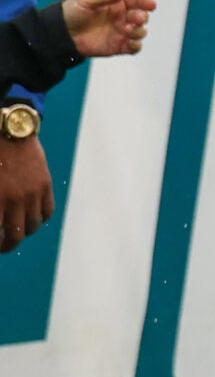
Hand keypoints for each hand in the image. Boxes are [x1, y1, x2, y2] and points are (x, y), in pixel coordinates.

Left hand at [0, 135, 52, 252]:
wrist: (9, 131)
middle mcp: (15, 199)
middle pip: (16, 236)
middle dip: (7, 245)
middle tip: (3, 246)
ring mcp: (33, 192)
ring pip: (33, 225)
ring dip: (24, 232)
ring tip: (16, 231)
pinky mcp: (45, 184)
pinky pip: (47, 211)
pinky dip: (40, 218)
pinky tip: (31, 216)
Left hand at [60, 0, 154, 57]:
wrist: (60, 34)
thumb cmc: (72, 13)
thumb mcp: (86, 0)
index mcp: (118, 3)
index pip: (137, 0)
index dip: (146, 1)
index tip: (151, 4)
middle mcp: (122, 17)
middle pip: (142, 16)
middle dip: (142, 17)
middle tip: (135, 19)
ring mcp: (121, 32)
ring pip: (141, 32)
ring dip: (139, 31)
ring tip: (127, 31)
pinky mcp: (118, 46)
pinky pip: (134, 47)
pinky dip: (136, 46)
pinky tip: (129, 43)